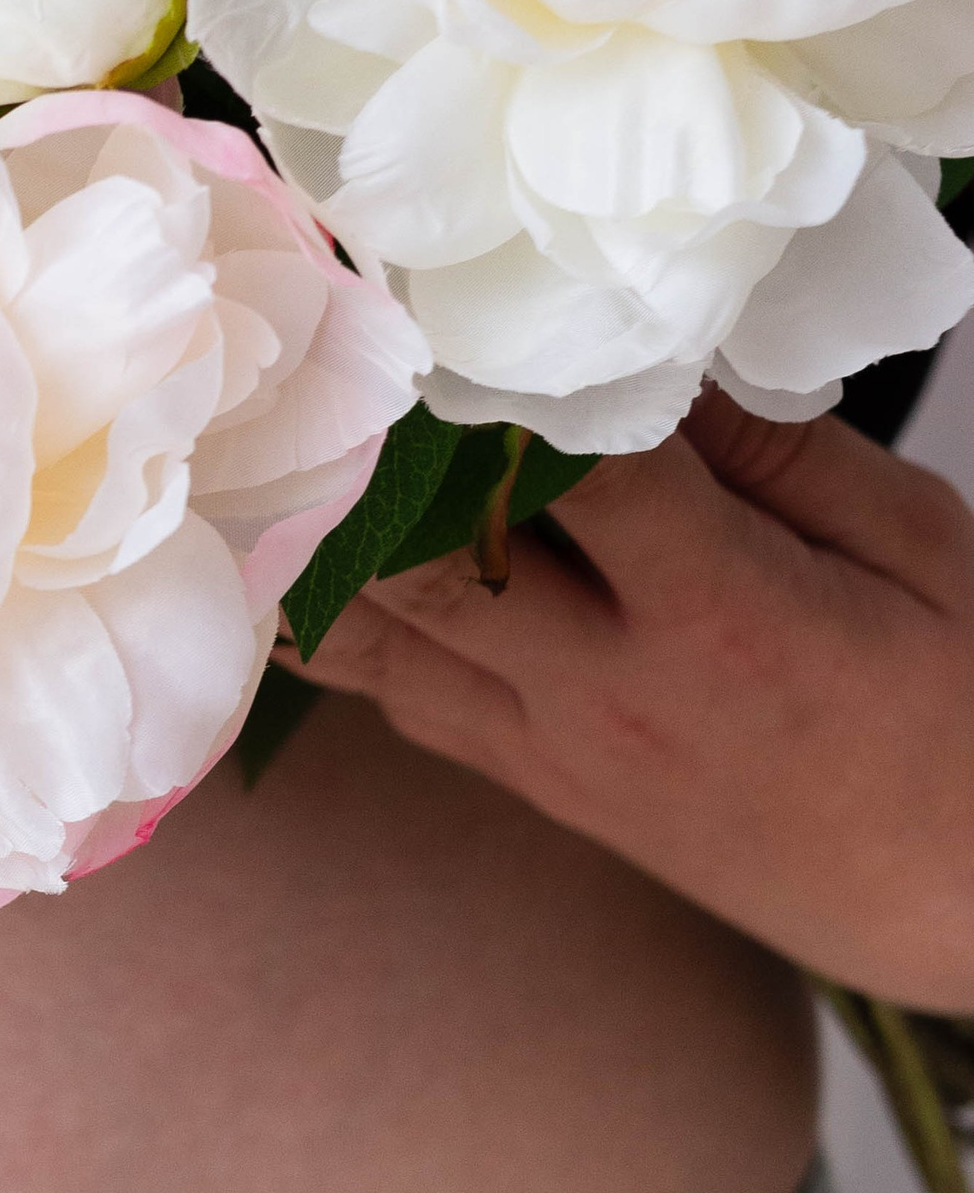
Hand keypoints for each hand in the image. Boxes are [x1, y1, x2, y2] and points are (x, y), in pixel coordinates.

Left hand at [297, 394, 973, 1013]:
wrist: (951, 906)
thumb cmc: (961, 714)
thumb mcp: (913, 549)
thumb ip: (779, 446)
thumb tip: (657, 343)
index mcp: (718, 613)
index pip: (566, 468)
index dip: (497, 376)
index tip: (446, 286)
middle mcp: (603, 688)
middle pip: (420, 554)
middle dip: (365, 449)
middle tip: (325, 340)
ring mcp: (546, 747)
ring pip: (369, 636)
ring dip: (316, 535)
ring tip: (285, 427)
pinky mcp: (524, 780)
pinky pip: (389, 692)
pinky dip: (337, 616)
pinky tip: (303, 543)